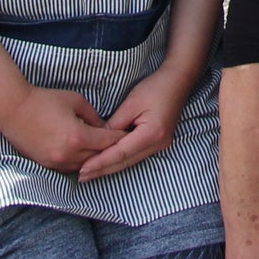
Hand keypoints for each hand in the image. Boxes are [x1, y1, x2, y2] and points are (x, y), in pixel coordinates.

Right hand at [0, 85, 118, 174]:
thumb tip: (102, 127)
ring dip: (94, 158)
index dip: (120, 138)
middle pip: (98, 157)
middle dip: (109, 150)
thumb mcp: (75, 100)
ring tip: (103, 150)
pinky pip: (69, 168)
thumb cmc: (44, 100)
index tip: (129, 134)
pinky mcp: (45, 164)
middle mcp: (68, 154)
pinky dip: (79, 162)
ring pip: (84, 166)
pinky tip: (84, 154)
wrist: (12, 109)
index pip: (108, 142)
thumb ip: (93, 116)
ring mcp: (55, 162)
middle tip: (121, 143)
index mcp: (78, 137)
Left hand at [76, 65, 191, 180]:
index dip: (101, 162)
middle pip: (125, 162)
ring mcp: (160, 146)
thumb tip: (97, 140)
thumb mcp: (131, 103)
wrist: (178, 82)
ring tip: (89, 173)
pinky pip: (134, 156)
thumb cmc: (155, 88)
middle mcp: (158, 144)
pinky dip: (119, 161)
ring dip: (109, 168)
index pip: (121, 153)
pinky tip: (106, 164)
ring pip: (129, 162)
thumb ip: (114, 124)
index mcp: (152, 133)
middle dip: (102, 169)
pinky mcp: (158, 144)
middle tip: (81, 176)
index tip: (83, 169)